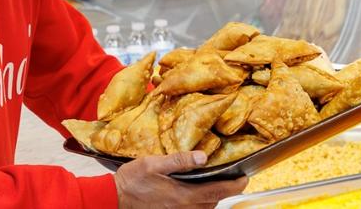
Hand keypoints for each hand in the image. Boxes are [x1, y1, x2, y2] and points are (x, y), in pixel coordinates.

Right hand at [115, 150, 247, 207]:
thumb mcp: (154, 163)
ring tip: (217, 182)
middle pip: (213, 201)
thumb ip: (179, 160)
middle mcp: (184, 208)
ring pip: (205, 207)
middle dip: (225, 190)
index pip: (217, 192)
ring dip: (213, 196)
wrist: (115, 198)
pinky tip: (197, 191)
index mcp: (183, 195)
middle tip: (233, 176)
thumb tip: (203, 156)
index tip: (245, 178)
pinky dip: (201, 201)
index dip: (234, 185)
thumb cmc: (133, 180)